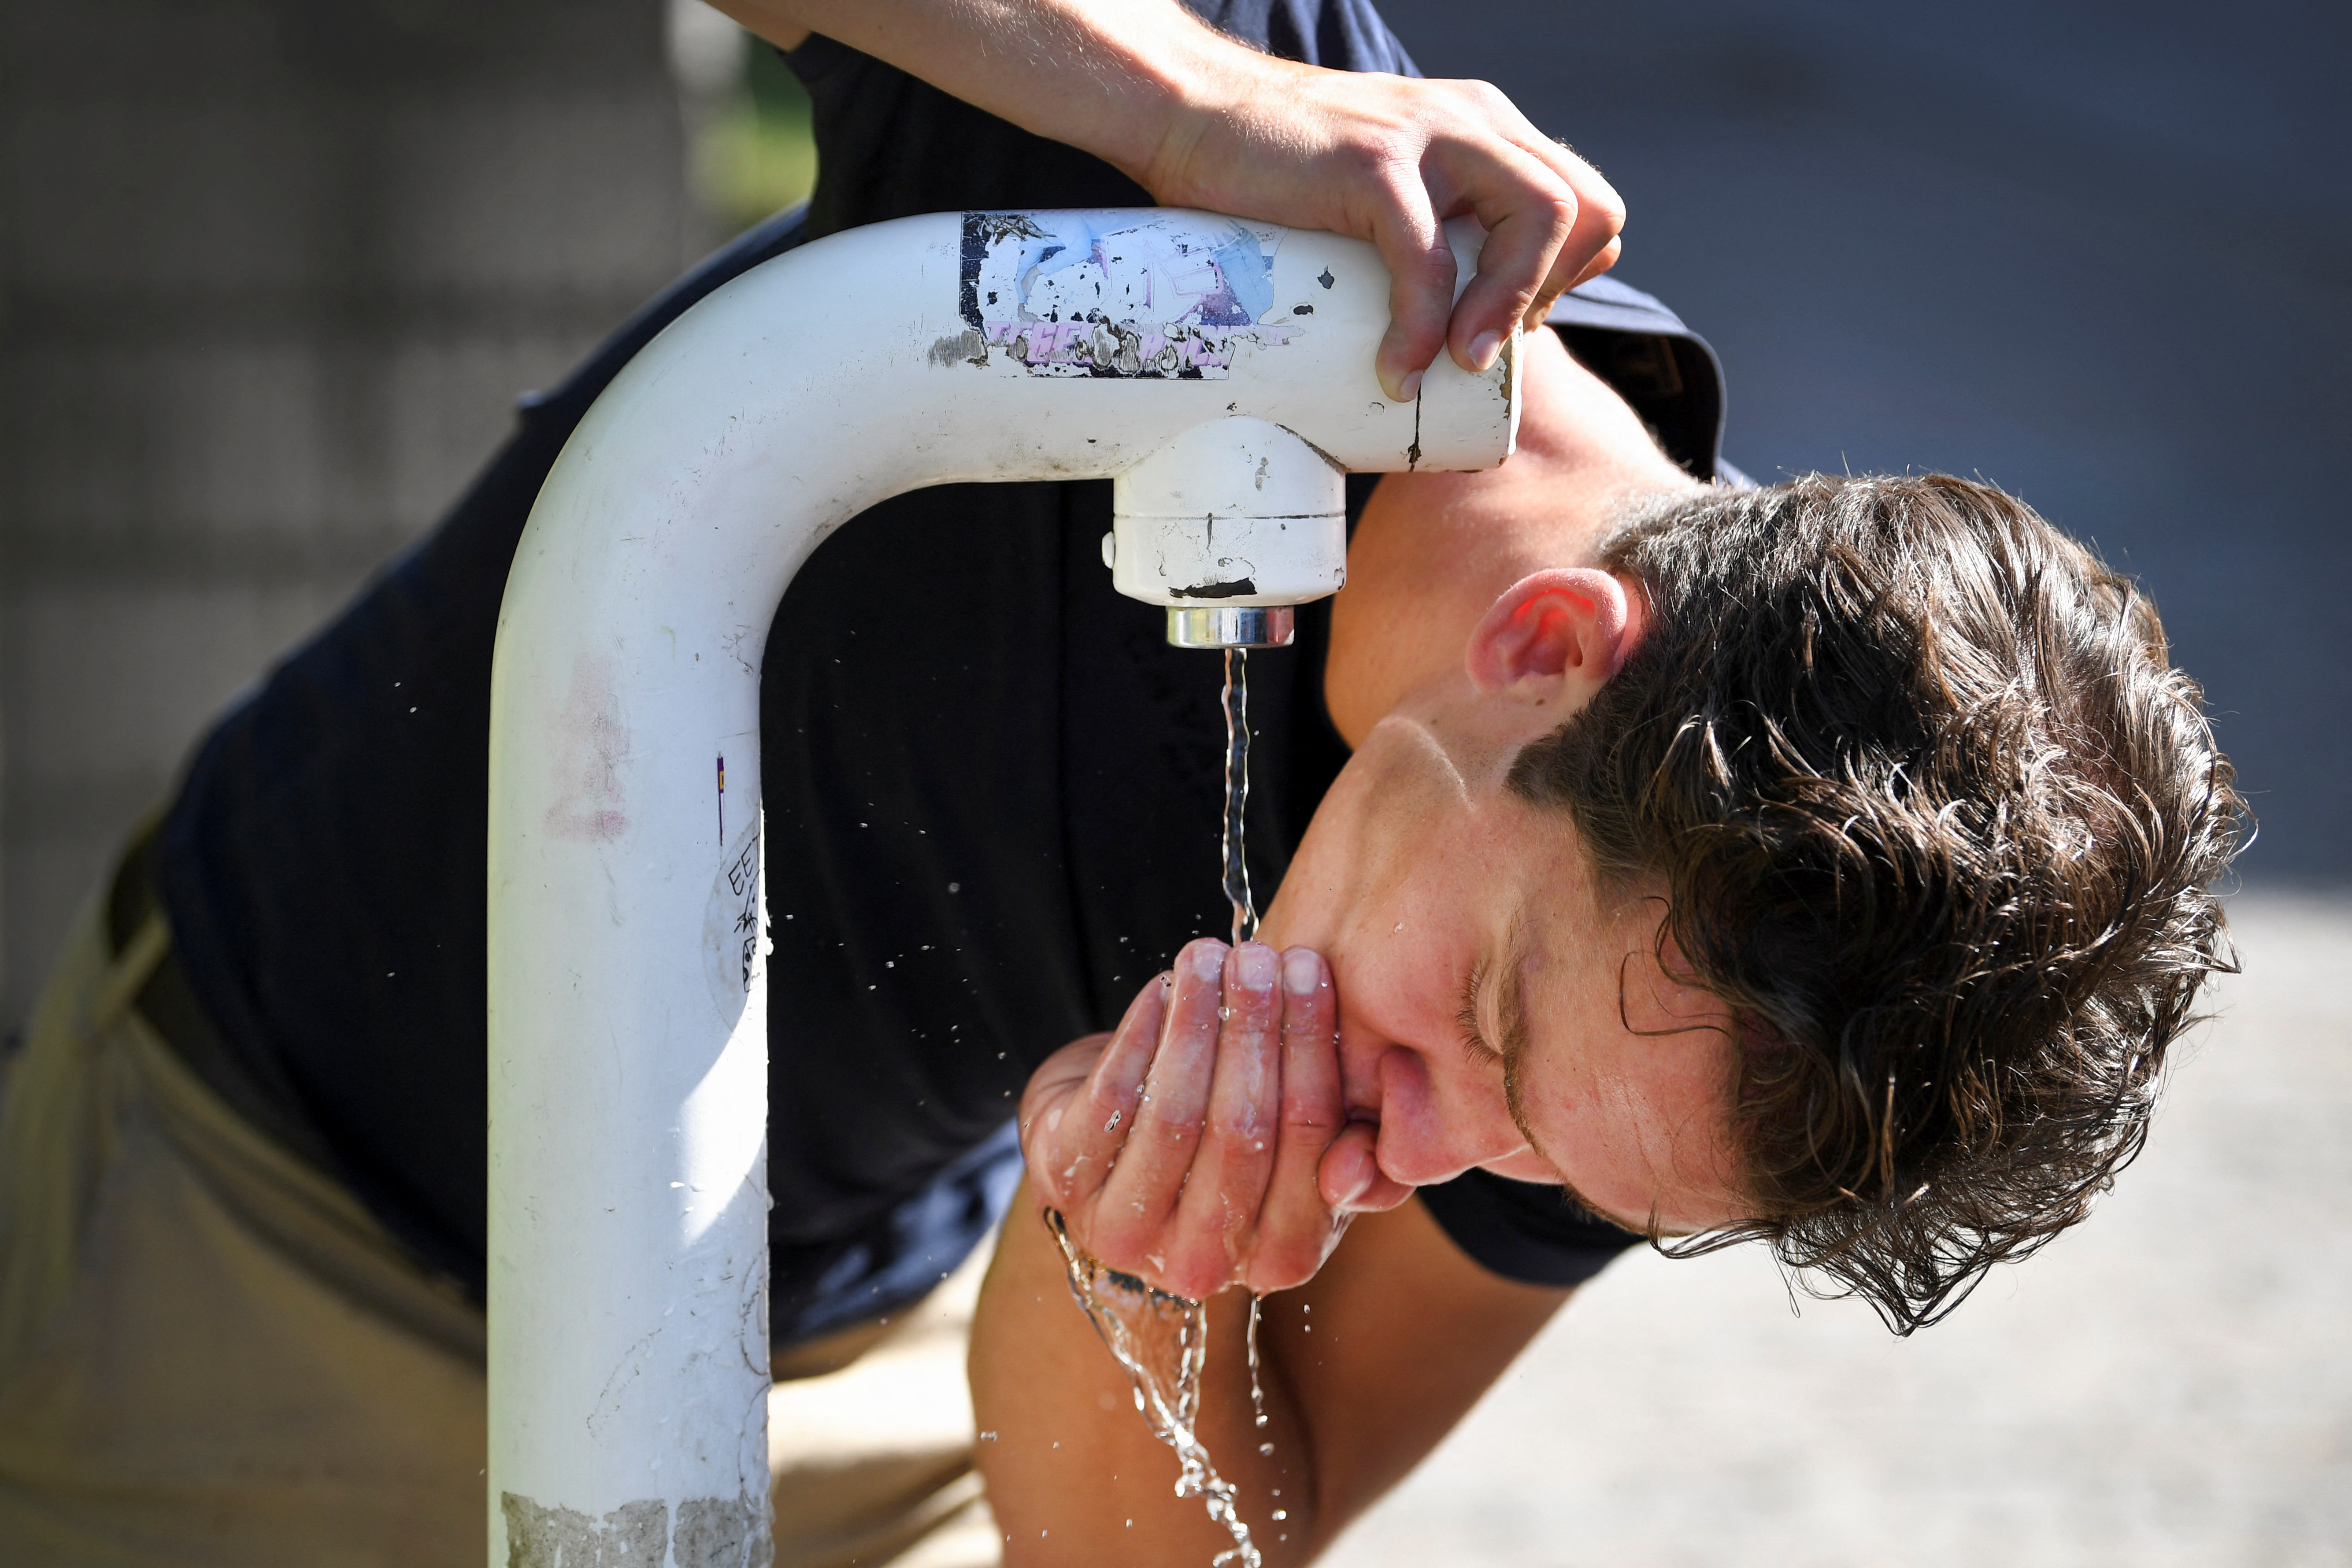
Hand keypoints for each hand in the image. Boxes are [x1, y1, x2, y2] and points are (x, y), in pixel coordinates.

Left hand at [1018, 937, 1403, 1300]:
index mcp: (1282, 1258)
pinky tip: (1162, 987)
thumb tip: (1363, 1151)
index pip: (1310, 1149)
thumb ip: (1355, 1152)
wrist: (1122, 1144)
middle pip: (1243, 1132)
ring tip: (1210, 956)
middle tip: (1262, 958)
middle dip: (1257, 1031)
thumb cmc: (1234, 1141)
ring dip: (1197, 1024)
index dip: (1312, 1054)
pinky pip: (1112, 1100)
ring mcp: (1126, 1233)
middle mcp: (1204, 1264)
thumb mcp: (1307, 1153)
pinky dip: (1139, 1035)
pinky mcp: (1063, 1185)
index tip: (1312, 975)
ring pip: (1176, 1116)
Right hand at [1142, 60, 1625, 401]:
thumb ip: (1434, 227)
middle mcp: (1477, 122)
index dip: (1565, 278)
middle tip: (1483, 348)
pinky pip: (1431, 259)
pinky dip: (1420, 328)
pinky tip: (1395, 370)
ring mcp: (1431, 136)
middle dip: (1553, 294)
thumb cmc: (1281, 175)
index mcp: (1488, 131)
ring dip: (1508, 309)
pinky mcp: (1374, 166)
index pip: (1588, 205)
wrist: (1193, 117)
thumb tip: (1451, 328)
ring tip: (1457, 364)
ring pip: (1539, 217)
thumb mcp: (1387, 191)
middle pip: (1588, 209)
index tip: (1504, 327)